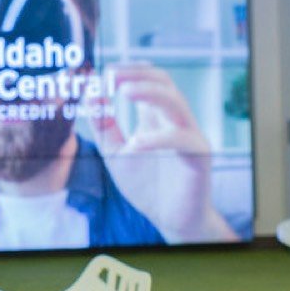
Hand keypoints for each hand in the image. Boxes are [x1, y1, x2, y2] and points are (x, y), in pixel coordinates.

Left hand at [91, 64, 233, 243]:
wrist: (171, 219)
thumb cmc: (145, 185)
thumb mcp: (114, 152)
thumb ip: (102, 126)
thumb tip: (90, 94)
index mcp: (155, 117)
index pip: (148, 80)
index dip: (127, 71)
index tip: (103, 72)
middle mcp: (174, 120)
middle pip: (164, 82)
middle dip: (137, 73)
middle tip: (111, 75)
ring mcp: (189, 136)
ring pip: (176, 102)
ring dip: (150, 92)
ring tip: (124, 91)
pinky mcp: (198, 156)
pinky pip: (182, 139)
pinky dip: (157, 138)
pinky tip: (135, 144)